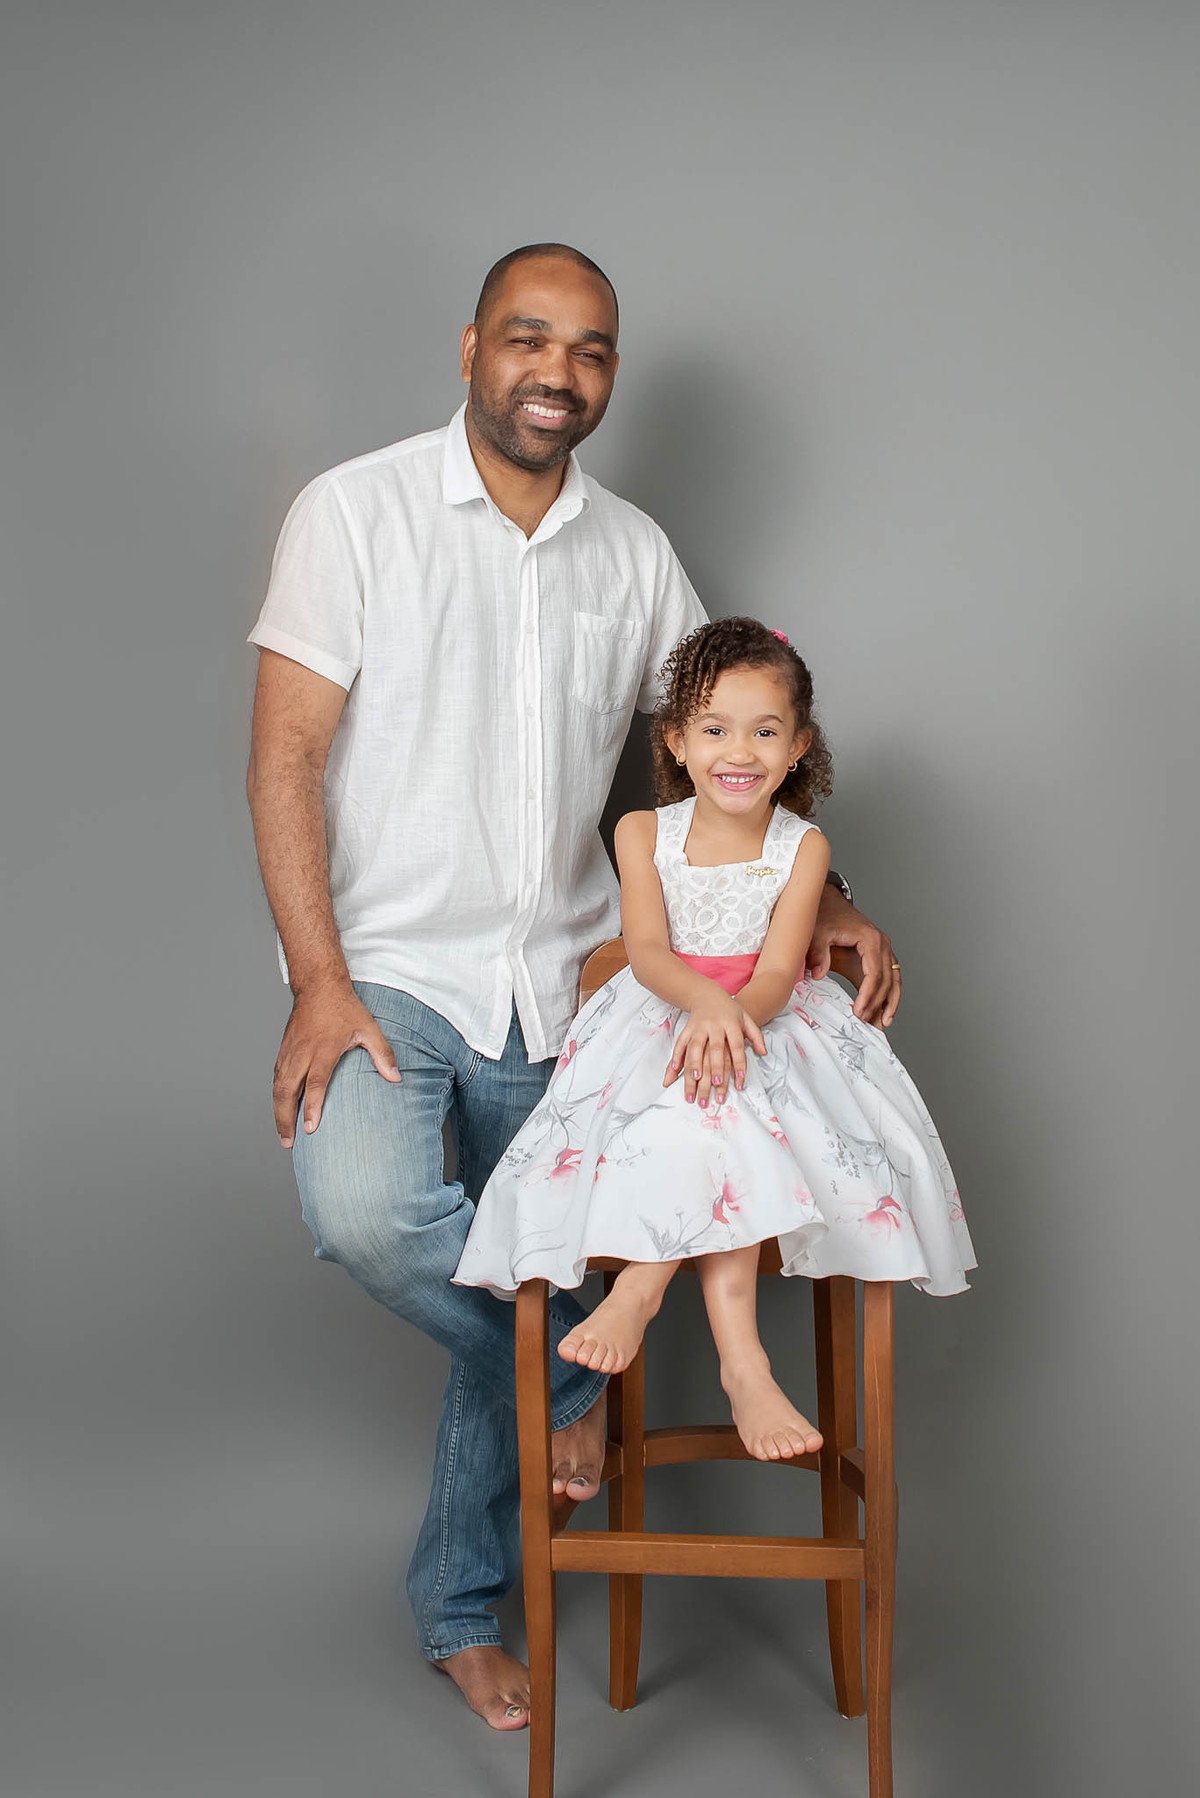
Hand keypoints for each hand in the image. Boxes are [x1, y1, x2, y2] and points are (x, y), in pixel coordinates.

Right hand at [272, 983, 401, 1146]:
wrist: (318, 986)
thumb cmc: (344, 1008)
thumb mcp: (368, 1028)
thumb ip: (382, 1053)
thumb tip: (396, 1077)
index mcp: (323, 1049)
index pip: (315, 1083)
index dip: (312, 1107)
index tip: (310, 1128)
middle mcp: (302, 1053)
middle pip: (287, 1091)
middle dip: (286, 1119)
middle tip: (289, 1142)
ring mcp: (289, 1052)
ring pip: (278, 1087)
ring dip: (278, 1112)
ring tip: (284, 1134)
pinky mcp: (283, 1051)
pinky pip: (276, 1078)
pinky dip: (276, 1097)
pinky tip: (281, 1110)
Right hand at [663, 996, 766, 1106]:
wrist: (707, 995)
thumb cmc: (729, 1011)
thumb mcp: (746, 1019)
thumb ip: (756, 1035)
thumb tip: (764, 1052)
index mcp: (730, 1023)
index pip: (737, 1046)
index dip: (739, 1064)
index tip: (740, 1081)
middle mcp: (713, 1025)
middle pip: (714, 1049)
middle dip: (714, 1067)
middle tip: (715, 1085)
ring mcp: (698, 1027)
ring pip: (695, 1048)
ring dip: (693, 1065)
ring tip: (694, 1080)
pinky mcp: (686, 1029)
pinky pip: (680, 1044)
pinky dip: (676, 1057)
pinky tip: (674, 1070)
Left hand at [807, 886, 901, 1026]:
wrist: (829, 904)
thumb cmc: (824, 917)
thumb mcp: (817, 933)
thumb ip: (818, 953)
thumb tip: (818, 975)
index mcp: (870, 939)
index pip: (874, 973)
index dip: (868, 995)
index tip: (859, 1011)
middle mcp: (883, 944)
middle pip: (887, 980)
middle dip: (876, 1003)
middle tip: (864, 1022)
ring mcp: (884, 950)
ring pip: (894, 981)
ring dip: (890, 1003)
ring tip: (883, 1024)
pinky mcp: (880, 956)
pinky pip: (890, 978)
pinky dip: (889, 996)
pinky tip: (883, 1012)